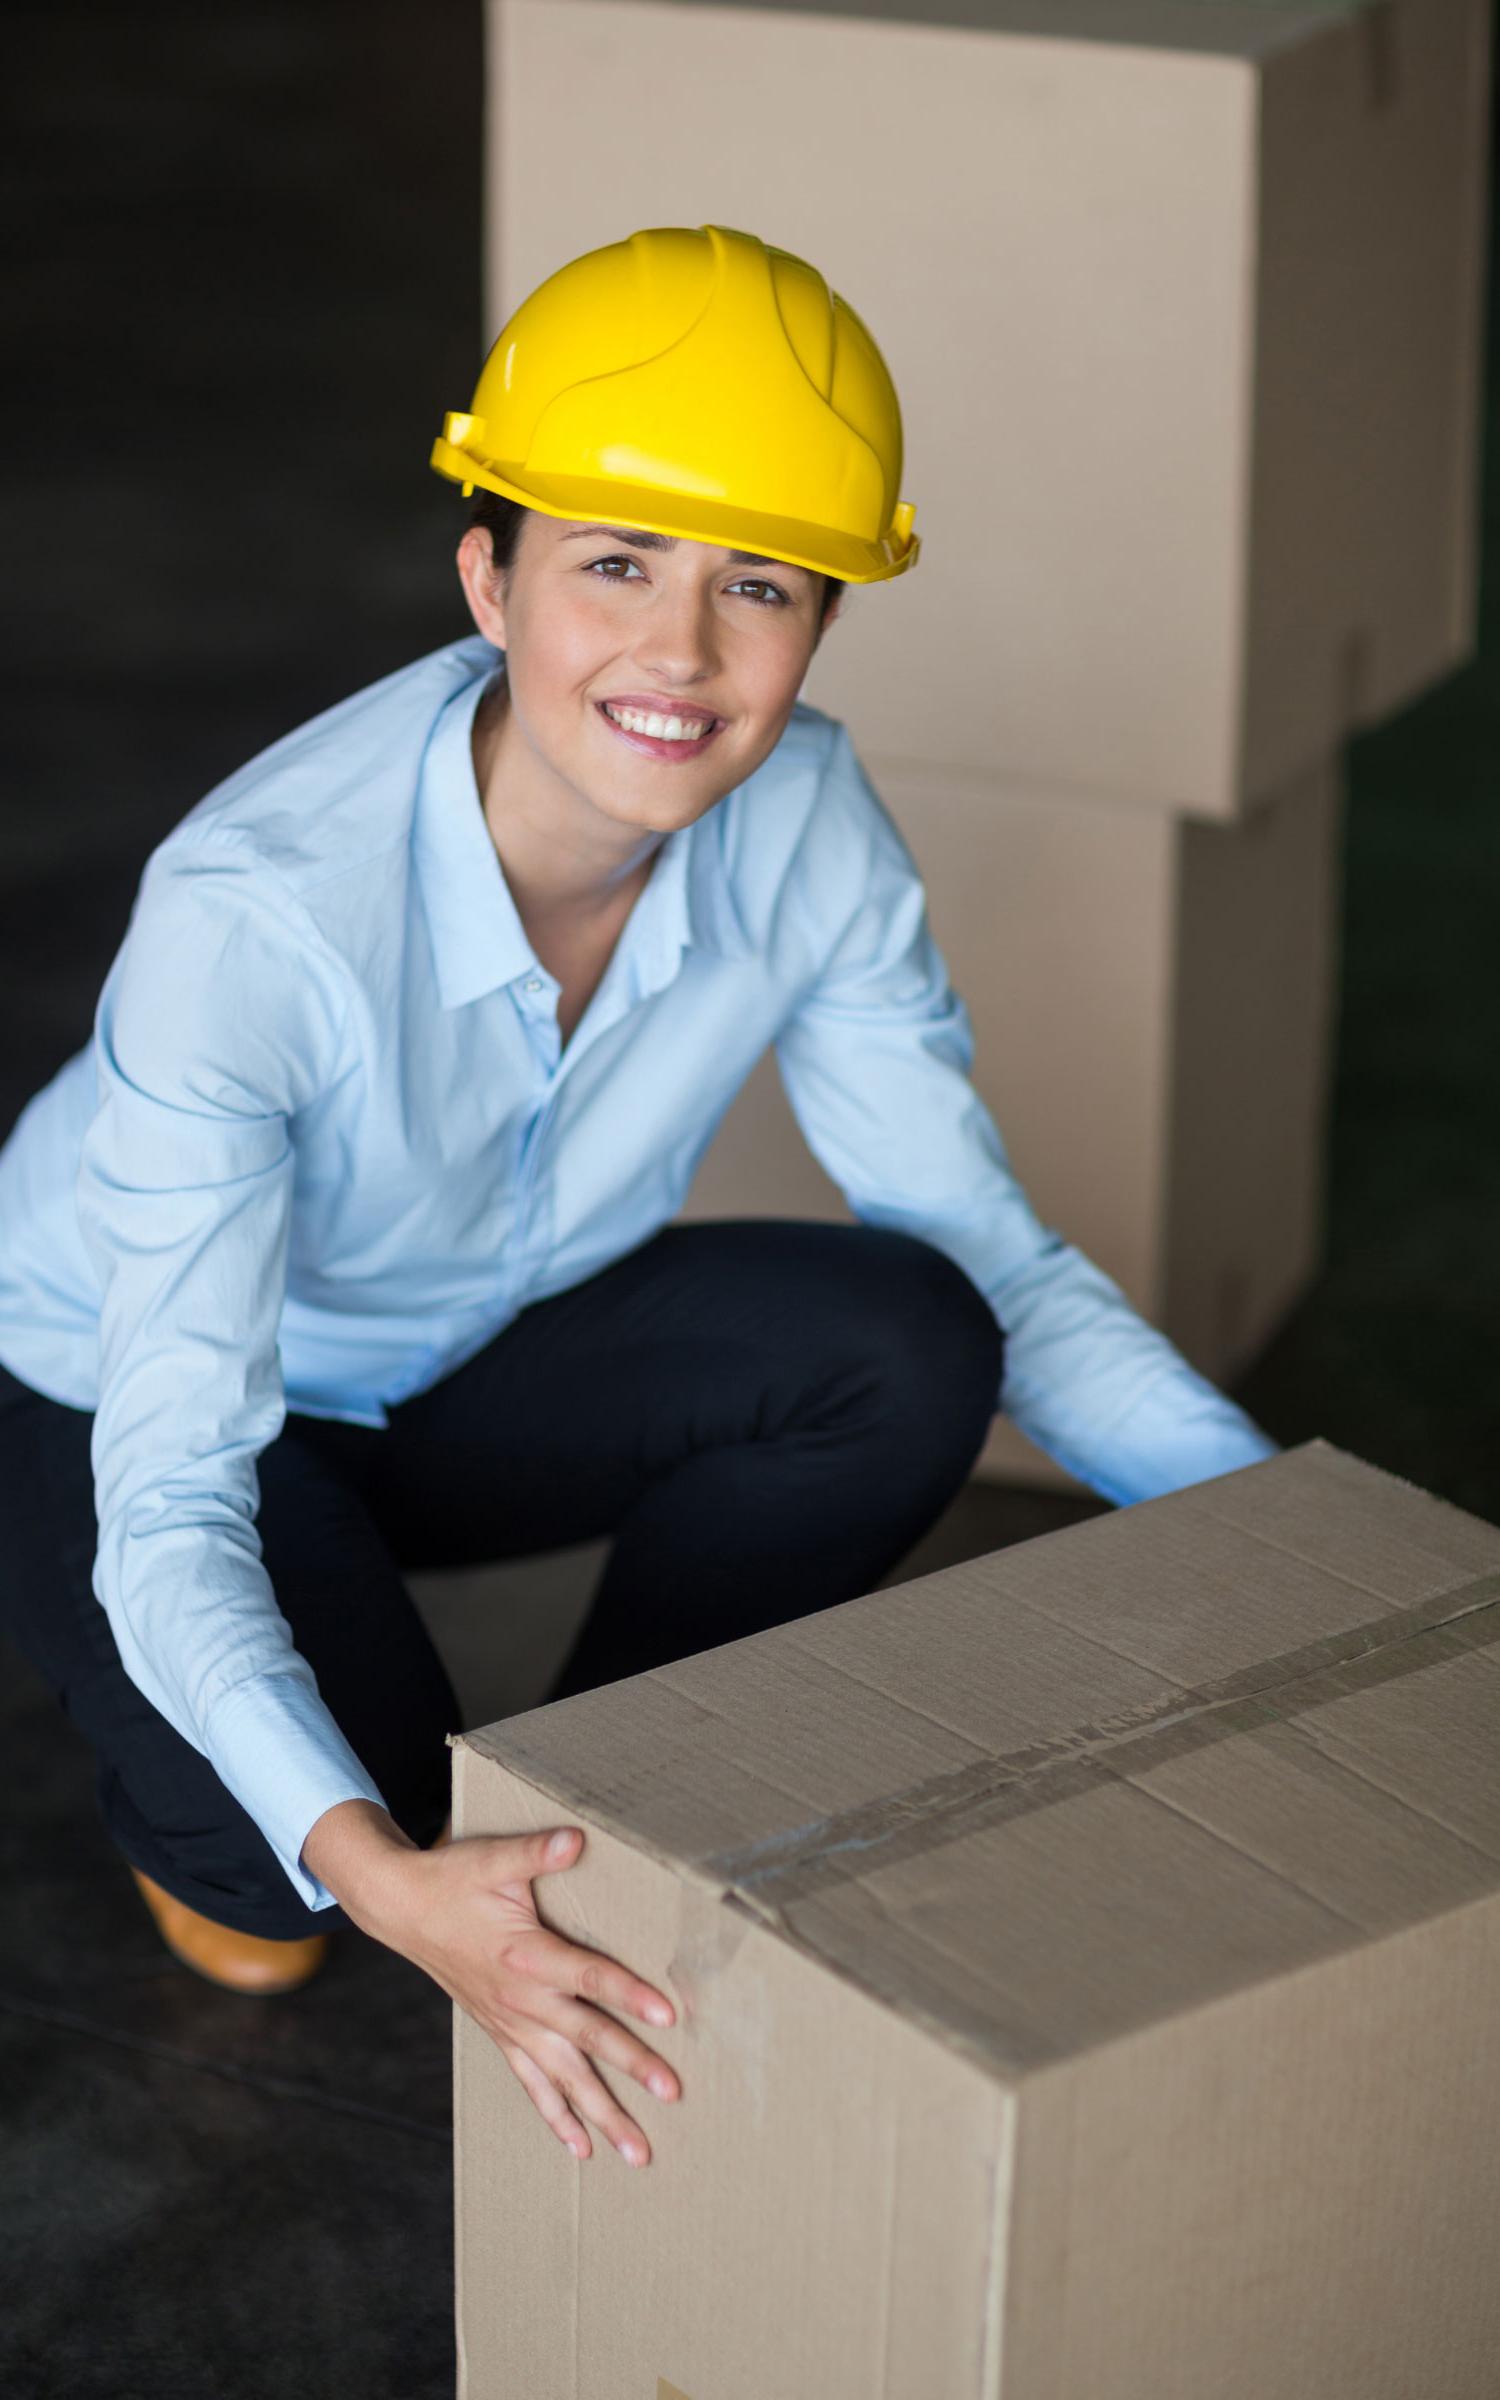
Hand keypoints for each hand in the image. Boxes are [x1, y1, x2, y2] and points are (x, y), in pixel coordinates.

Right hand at [303, 1801, 679, 2164]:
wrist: (403, 1910)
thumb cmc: (453, 1880)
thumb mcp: (494, 1859)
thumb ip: (537, 1852)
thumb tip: (576, 1838)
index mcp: (526, 1955)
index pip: (589, 1977)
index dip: (629, 1995)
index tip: (669, 2016)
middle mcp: (522, 1999)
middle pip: (586, 2039)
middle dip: (632, 2067)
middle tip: (673, 2093)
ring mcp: (511, 2023)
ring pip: (563, 2078)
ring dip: (600, 2115)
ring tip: (637, 2152)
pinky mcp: (502, 2032)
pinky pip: (533, 2084)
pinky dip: (556, 2117)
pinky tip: (581, 2148)